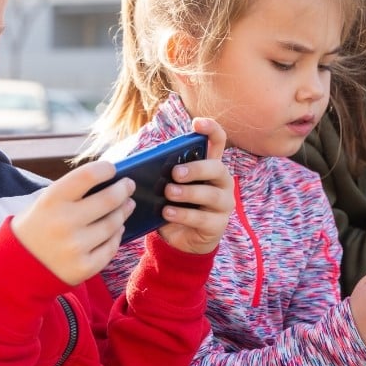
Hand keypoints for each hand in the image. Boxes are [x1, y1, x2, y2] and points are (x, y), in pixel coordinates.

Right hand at [12, 161, 135, 285]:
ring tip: (127, 205)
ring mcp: (75, 247)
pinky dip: (117, 235)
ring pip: (114, 224)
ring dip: (124, 212)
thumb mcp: (46, 202)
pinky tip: (117, 229)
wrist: (17, 267)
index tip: (113, 169)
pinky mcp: (84, 268)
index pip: (88, 175)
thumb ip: (74, 191)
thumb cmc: (38, 226)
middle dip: (124, 189)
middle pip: (109, 199)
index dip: (105, 169)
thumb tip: (112, 180)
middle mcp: (63, 223)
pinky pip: (112, 247)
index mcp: (52, 200)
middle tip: (129, 185)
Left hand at [156, 118, 233, 254]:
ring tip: (168, 194)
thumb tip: (142, 163)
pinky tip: (167, 212)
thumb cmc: (173, 205)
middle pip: (218, 168)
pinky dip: (183, 214)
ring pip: (212, 194)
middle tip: (175, 173)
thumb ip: (164, 173)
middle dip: (196, 169)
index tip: (197, 123)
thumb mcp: (168, 186)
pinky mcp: (218, 224)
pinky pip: (203, 218)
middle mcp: (221, 183)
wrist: (179, 241)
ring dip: (188, 193)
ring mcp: (223, 204)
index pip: (218, 142)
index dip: (211, 129)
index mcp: (209, 167)